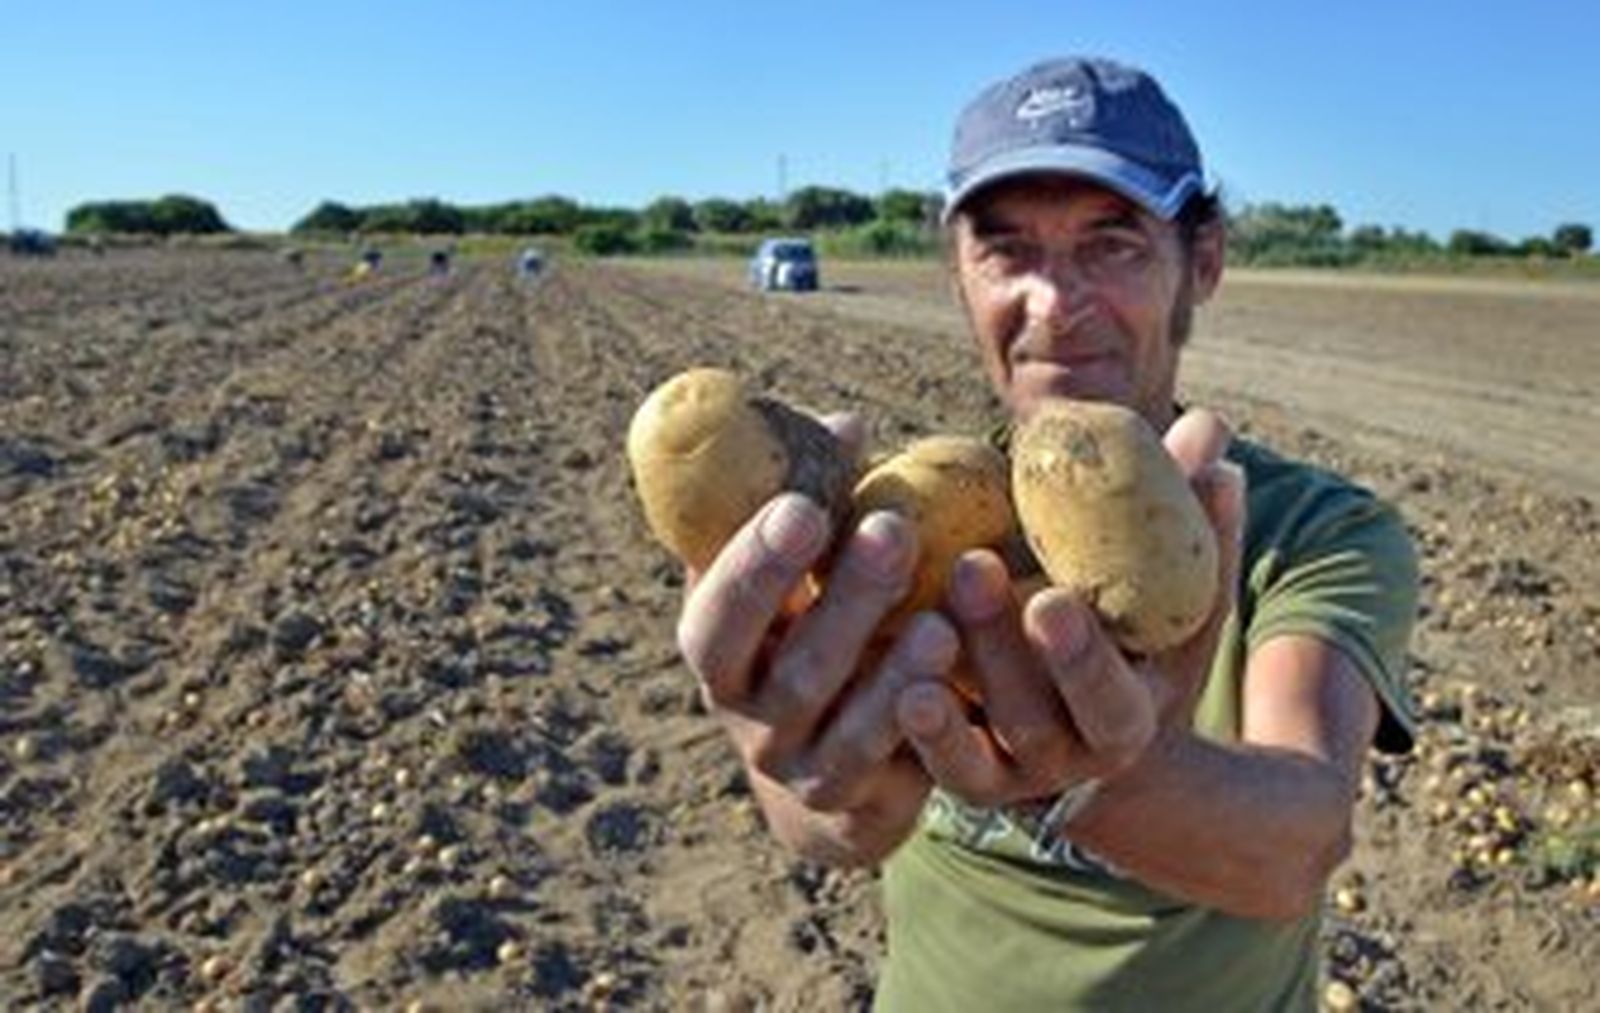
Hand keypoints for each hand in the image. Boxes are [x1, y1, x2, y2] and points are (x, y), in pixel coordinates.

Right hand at [675, 413, 958, 814]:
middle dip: (842, 597)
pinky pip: (890, 768)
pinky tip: (959, 677)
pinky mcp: (853, 803)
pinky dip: (922, 720)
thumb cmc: (813, 625)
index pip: (717, 609)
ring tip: (939, 619)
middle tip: (895, 528)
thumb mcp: (802, 572)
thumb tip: (844, 426)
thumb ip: (813, 504)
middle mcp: (745, 713)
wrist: (831, 756)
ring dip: (890, 668)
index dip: (755, 562)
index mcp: (717, 644)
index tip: (805, 505)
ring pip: (844, 723)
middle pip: (789, 665)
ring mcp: (798, 765)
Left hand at [896, 407, 1245, 807]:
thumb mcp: (1169, 590)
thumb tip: (1209, 425)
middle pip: (1032, 718)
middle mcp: (1070, 756)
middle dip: (1001, 648)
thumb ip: (1190, 517)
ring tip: (916, 620)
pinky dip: (913, 728)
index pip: (1112, 697)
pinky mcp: (960, 776)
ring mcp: (1011, 776)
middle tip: (969, 569)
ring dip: (943, 682)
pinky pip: (930, 764)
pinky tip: (887, 676)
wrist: (1088, 724)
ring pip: (973, 746)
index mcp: (1130, 716)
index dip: (1081, 657)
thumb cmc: (1132, 632)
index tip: (1050, 599)